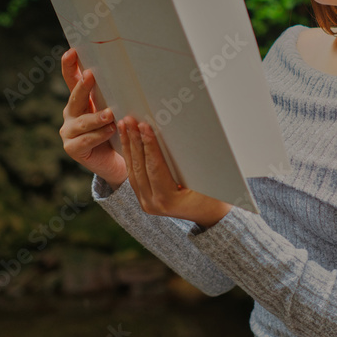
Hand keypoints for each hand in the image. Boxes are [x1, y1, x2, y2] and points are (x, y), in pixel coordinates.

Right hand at [59, 49, 128, 187]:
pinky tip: (110, 131)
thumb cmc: (117, 131)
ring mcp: (69, 132)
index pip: (72, 80)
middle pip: (75, 98)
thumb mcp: (115, 110)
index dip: (70, 66)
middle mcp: (71, 114)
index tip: (72, 51)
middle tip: (90, 75)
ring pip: (81, 121)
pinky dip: (99, 135)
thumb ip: (115, 96)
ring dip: (96, 117)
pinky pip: (85, 140)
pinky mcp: (73, 148)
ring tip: (110, 114)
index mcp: (80, 101)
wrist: (116, 161)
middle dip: (83, 87)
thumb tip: (132, 73)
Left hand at [116, 115, 233, 229]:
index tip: (144, 126)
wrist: (209, 215)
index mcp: (167, 200)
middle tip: (129, 121)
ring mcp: (146, 203)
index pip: (155, 167)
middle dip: (134, 141)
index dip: (149, 144)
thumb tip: (177, 136)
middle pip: (140, 167)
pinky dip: (130, 156)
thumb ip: (186, 163)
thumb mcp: (203, 179)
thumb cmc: (212, 197)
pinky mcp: (144, 199)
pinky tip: (127, 140)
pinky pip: (133, 175)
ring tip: (123, 126)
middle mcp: (152, 204)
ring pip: (132, 170)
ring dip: (128, 146)